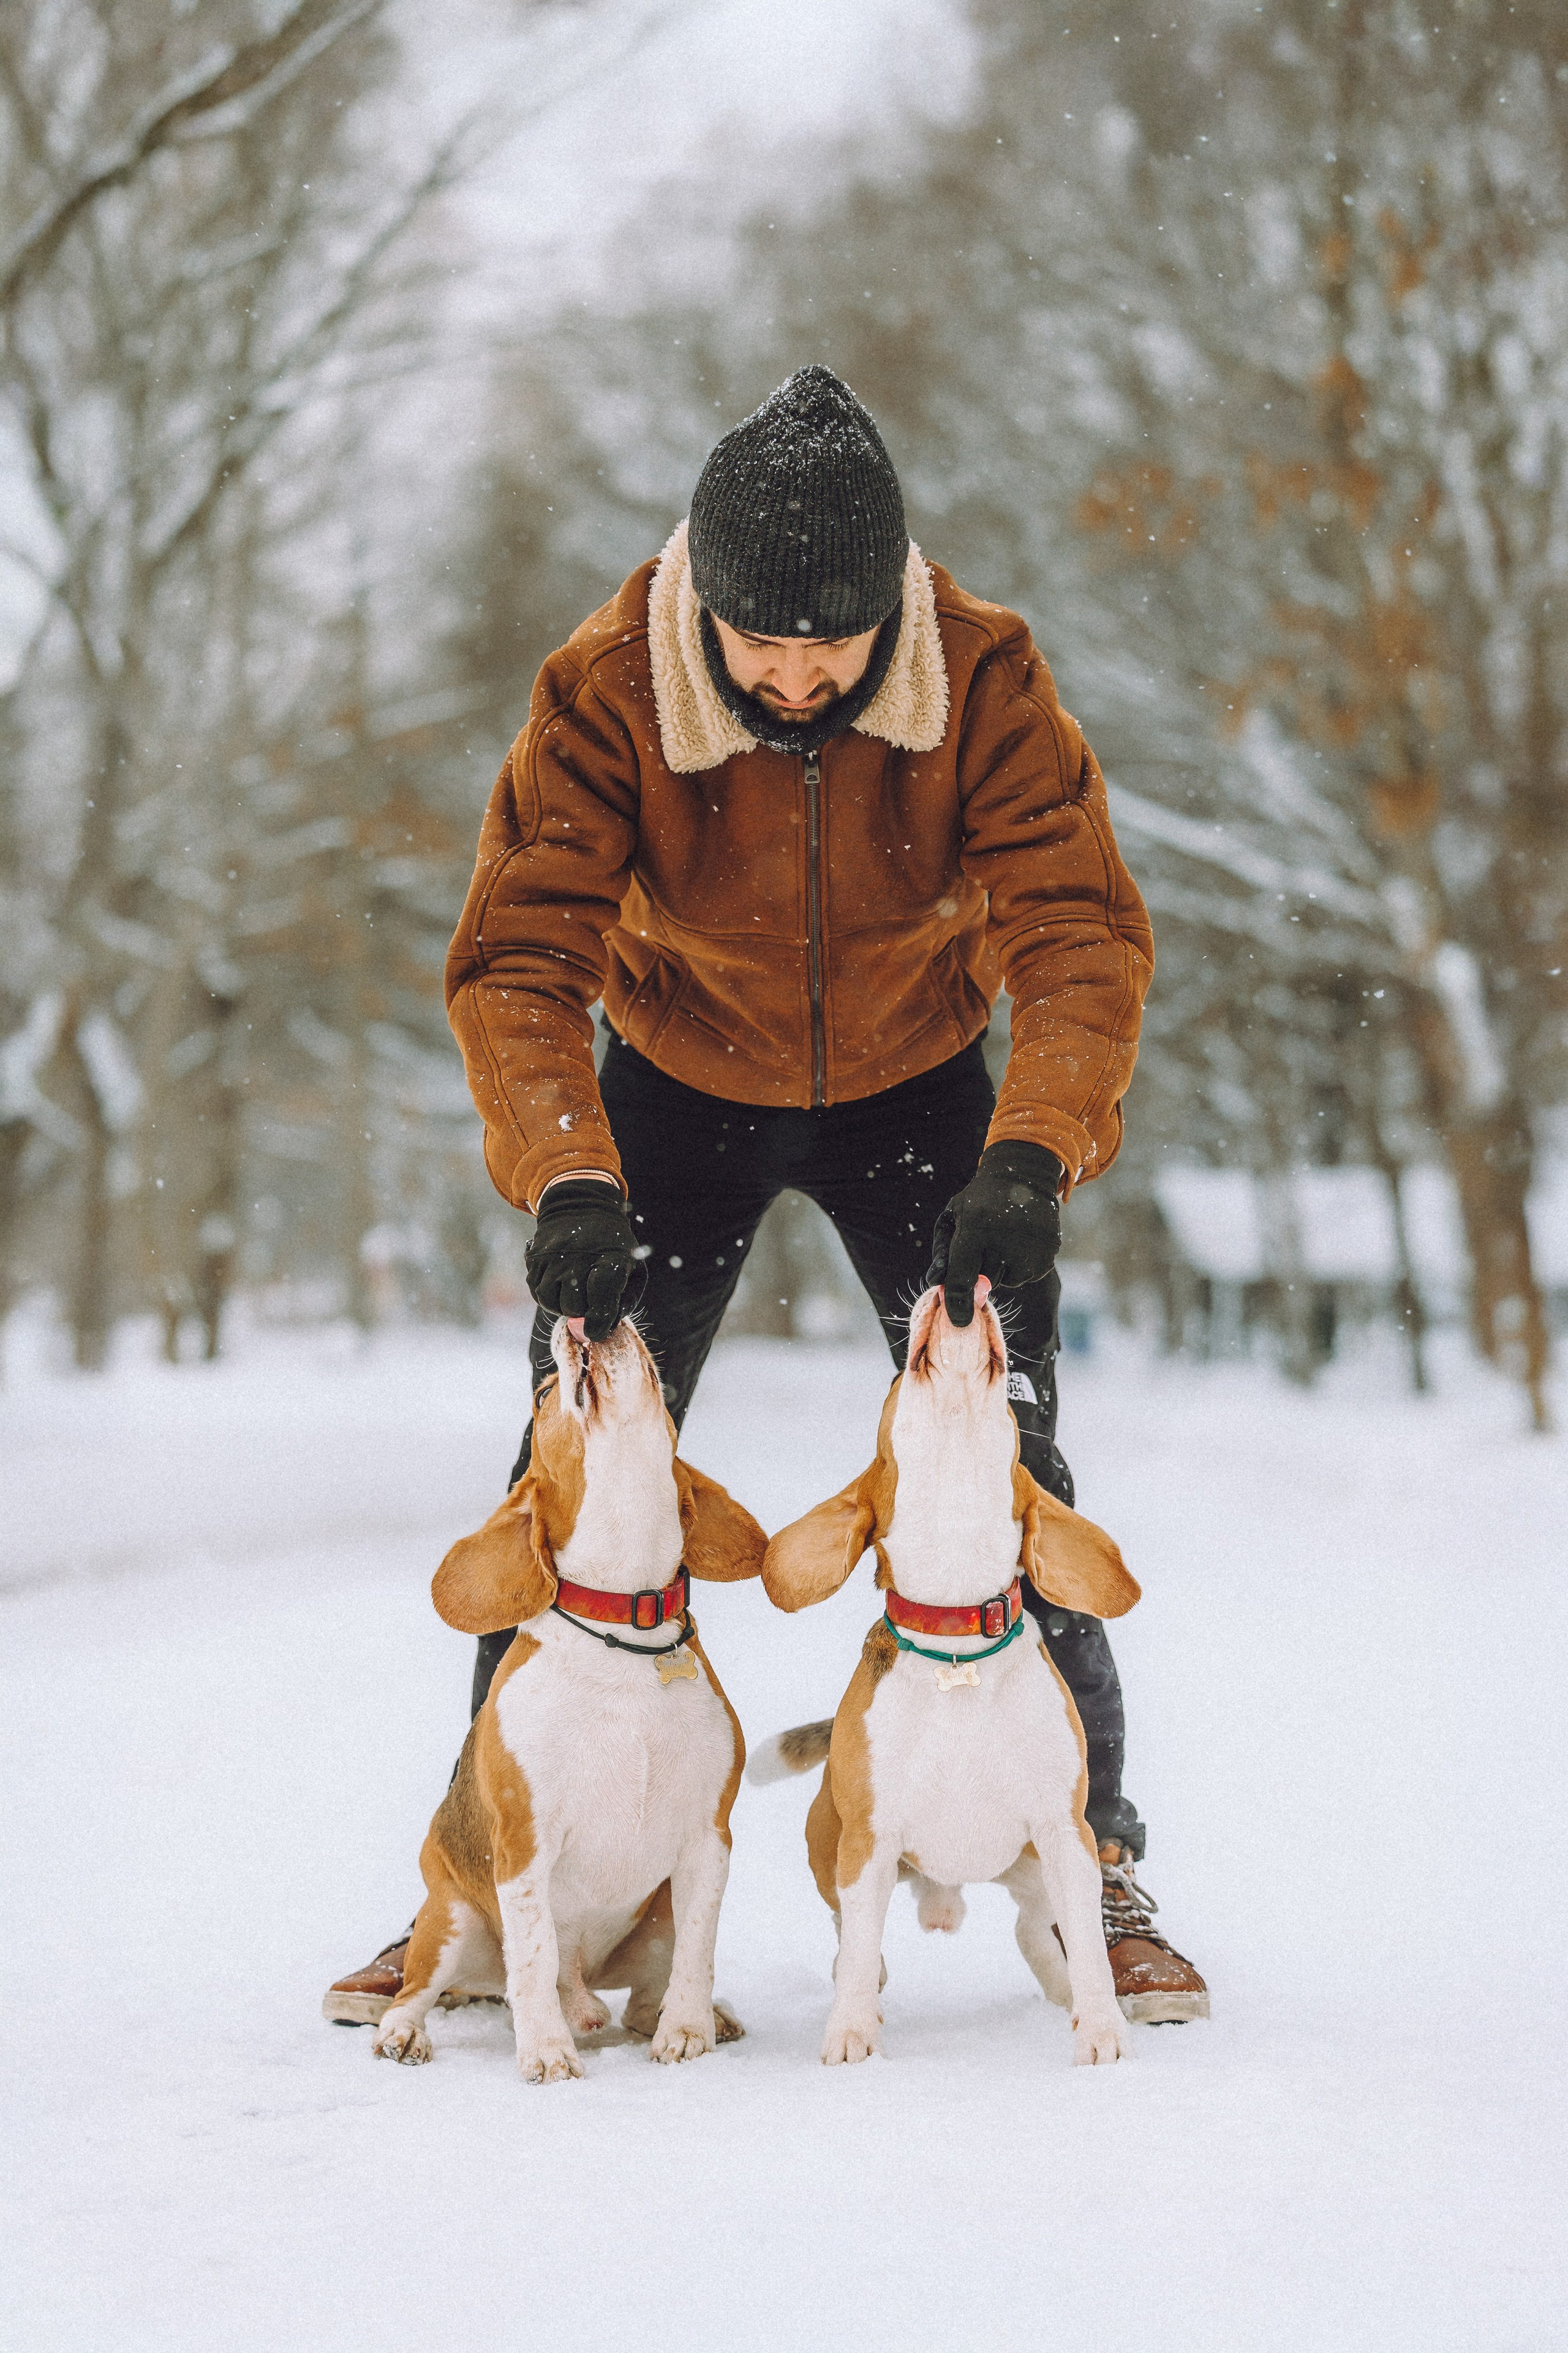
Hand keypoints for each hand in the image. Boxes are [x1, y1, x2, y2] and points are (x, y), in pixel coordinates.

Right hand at [525, 1179, 637, 1340]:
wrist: (581, 1205)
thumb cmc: (613, 1244)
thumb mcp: (633, 1266)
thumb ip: (626, 1300)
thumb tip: (605, 1328)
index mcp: (610, 1257)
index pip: (601, 1298)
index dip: (598, 1322)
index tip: (596, 1331)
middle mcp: (578, 1256)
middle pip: (574, 1306)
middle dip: (583, 1312)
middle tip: (590, 1299)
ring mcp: (553, 1256)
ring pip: (552, 1303)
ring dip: (564, 1306)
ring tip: (575, 1294)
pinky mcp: (535, 1258)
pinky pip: (537, 1293)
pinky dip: (549, 1298)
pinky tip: (560, 1286)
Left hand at [926, 1141, 1062, 1327]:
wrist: (1024, 1175)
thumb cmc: (979, 1200)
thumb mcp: (952, 1217)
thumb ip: (941, 1252)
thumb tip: (935, 1284)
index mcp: (976, 1229)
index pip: (962, 1278)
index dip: (957, 1302)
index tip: (958, 1321)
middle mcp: (1006, 1241)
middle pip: (984, 1282)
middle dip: (978, 1271)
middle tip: (983, 1244)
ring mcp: (1031, 1250)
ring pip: (1005, 1281)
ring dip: (999, 1268)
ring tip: (1003, 1238)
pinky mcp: (1048, 1256)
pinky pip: (1024, 1277)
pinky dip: (1018, 1266)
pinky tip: (1019, 1241)